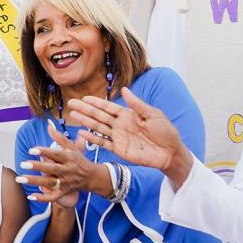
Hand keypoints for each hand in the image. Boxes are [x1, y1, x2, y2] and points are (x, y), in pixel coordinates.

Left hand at [17, 121, 107, 207]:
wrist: (91, 177)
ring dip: (34, 181)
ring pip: (49, 183)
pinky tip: (30, 195)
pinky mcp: (64, 192)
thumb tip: (48, 123)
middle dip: (37, 167)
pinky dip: (42, 198)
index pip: (56, 154)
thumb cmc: (78, 159)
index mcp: (69, 158)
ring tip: (20, 178)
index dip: (44, 152)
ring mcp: (66, 182)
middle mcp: (67, 170)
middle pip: (51, 169)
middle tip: (23, 163)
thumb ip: (58, 136)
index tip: (32, 149)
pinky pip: (52, 197)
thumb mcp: (71, 147)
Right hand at [69, 87, 185, 172]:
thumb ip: (137, 104)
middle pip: (99, 116)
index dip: (96, 102)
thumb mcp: (152, 114)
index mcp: (128, 114)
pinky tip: (82, 133)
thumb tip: (124, 90)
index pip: (108, 107)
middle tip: (72, 103)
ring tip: (73, 116)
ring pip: (98, 128)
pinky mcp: (119, 150)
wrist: (170, 152)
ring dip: (86, 122)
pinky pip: (103, 143)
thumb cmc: (165, 131)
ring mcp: (119, 137)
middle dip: (86, 110)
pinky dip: (93, 138)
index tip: (84, 97)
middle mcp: (121, 125)